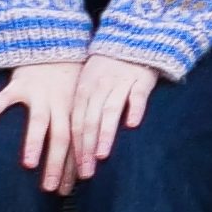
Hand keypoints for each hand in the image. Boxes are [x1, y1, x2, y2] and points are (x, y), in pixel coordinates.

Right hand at [0, 59, 84, 188]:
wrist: (53, 43)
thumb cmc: (67, 79)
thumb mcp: (77, 100)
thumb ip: (76, 126)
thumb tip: (81, 161)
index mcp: (74, 110)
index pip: (77, 143)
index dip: (73, 166)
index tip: (69, 190)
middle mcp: (59, 103)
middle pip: (61, 137)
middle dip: (57, 164)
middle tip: (51, 189)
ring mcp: (39, 93)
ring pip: (39, 120)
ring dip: (34, 142)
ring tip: (28, 164)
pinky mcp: (20, 83)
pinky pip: (5, 97)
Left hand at [55, 55, 162, 190]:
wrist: (131, 39)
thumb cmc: (107, 69)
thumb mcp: (88, 86)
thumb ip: (83, 111)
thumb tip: (71, 145)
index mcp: (83, 93)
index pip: (76, 125)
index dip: (75, 149)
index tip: (74, 172)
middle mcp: (98, 90)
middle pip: (89, 122)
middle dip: (86, 149)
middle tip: (86, 173)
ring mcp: (119, 84)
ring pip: (109, 111)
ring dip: (104, 134)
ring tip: (102, 155)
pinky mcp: (140, 79)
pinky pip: (136, 95)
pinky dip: (134, 109)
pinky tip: (132, 125)